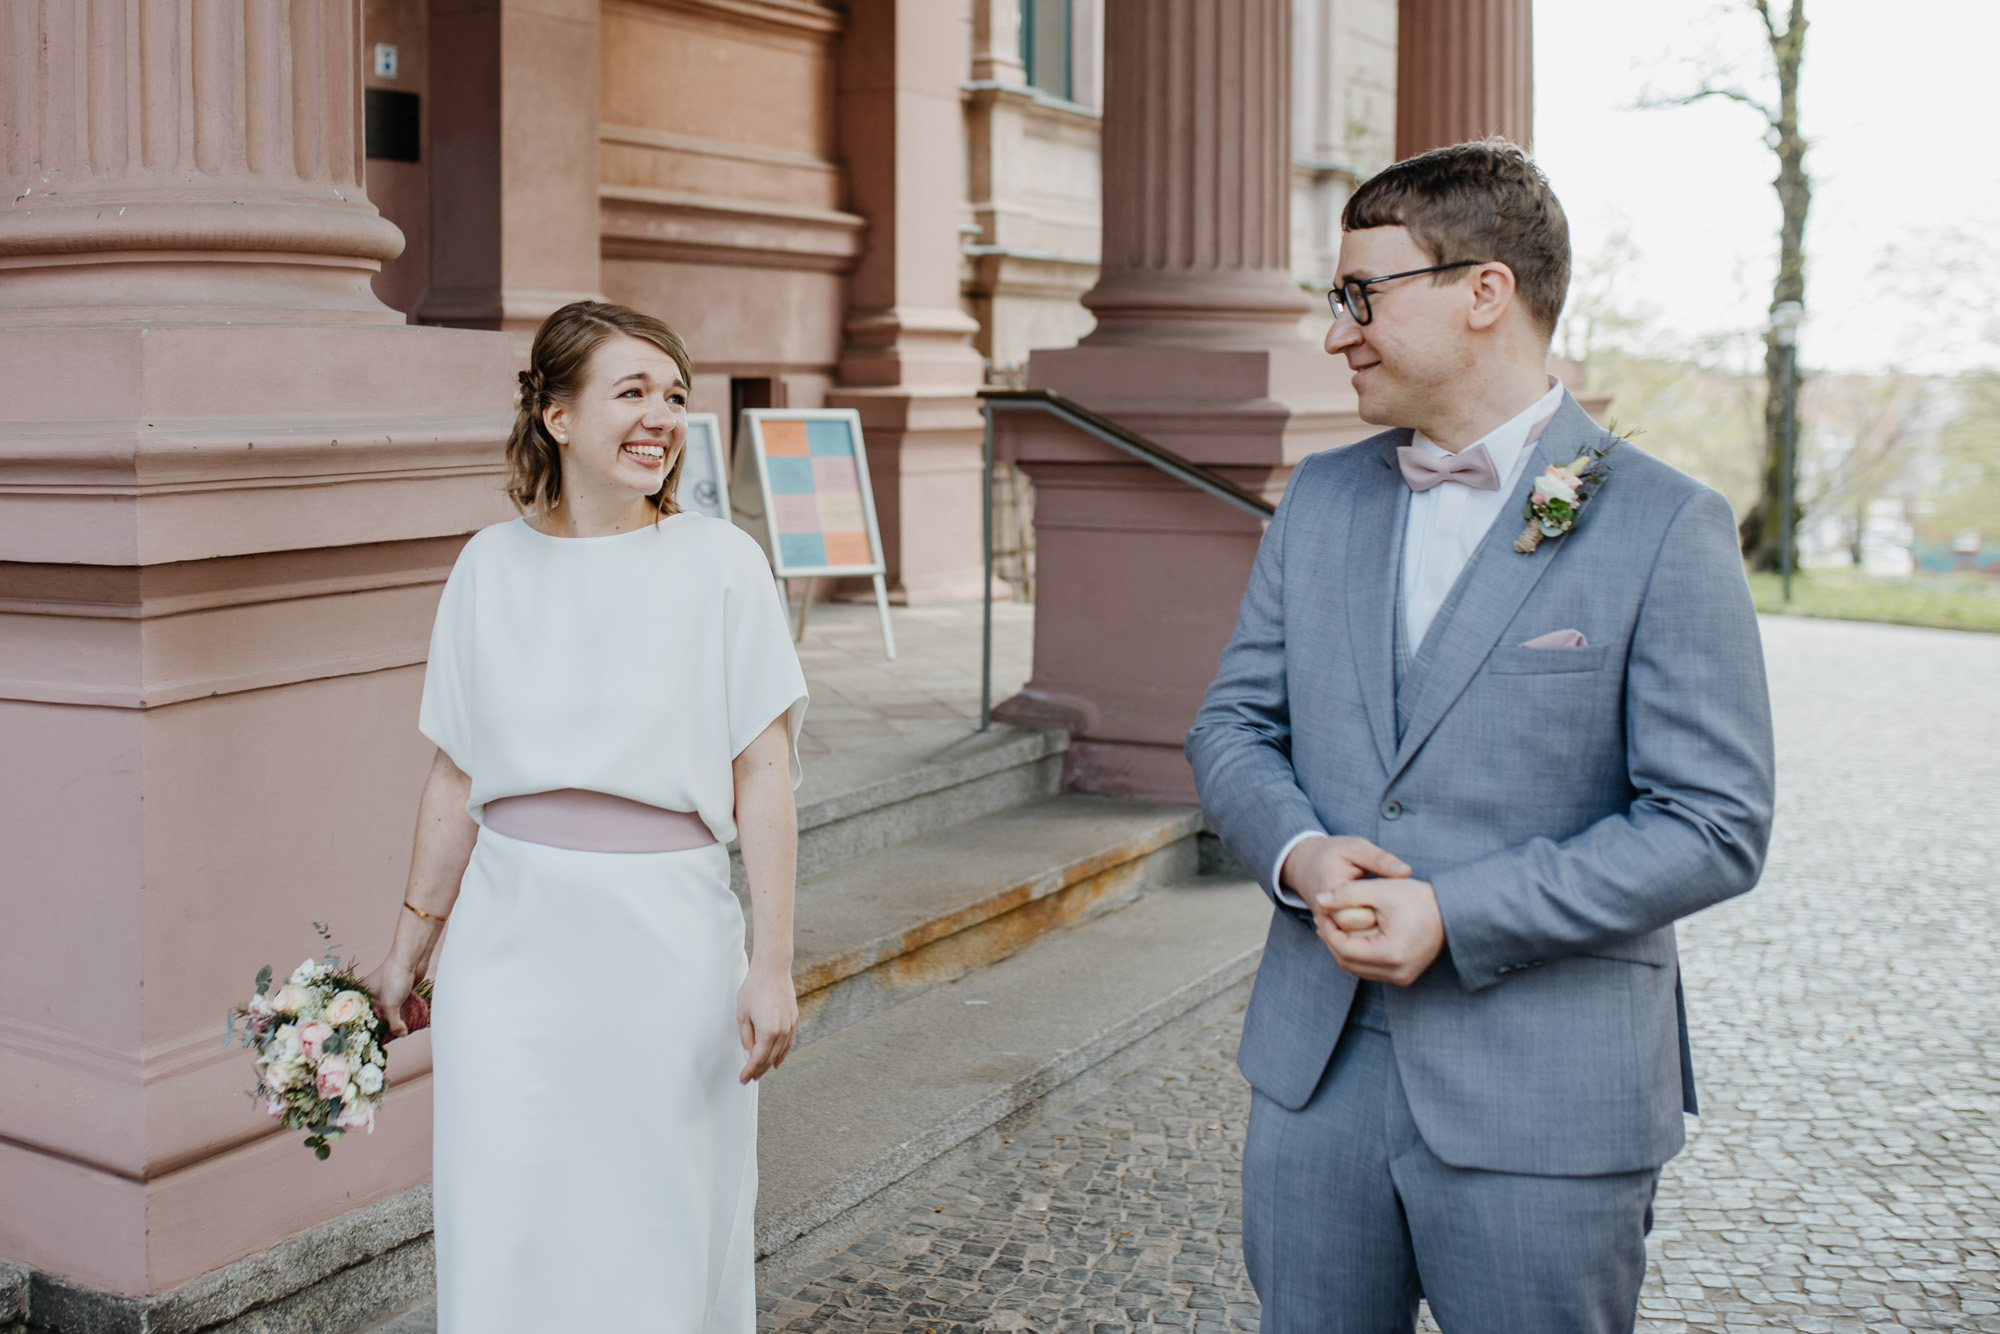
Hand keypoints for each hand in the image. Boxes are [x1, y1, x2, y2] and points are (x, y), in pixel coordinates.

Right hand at [363, 956, 417, 1039]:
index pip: (359, 1016)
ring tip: (396, 1034)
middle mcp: (371, 994)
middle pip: (374, 1016)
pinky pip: (398, 1008)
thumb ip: (393, 1023)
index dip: (365, 1029)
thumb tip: (401, 1034)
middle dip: (381, 1027)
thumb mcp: (390, 1004)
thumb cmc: (394, 978)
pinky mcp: (398, 992)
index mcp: (361, 995)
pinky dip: (401, 1015)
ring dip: (392, 1021)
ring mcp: (385, 993)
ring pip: (387, 1012)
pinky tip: (404, 1024)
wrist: (411, 959)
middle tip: (386, 1040)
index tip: (371, 1041)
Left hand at [737, 958, 797, 1083]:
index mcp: (768, 1032)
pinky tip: (777, 1062)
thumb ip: (746, 1038)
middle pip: (769, 1058)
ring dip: (769, 1064)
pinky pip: (788, 1043)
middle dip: (758, 1070)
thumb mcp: (742, 1015)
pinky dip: (782, 1054)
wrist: (773, 969)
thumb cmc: (754, 989)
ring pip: (780, 1052)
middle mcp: (782, 1031)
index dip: (749, 1071)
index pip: (758, 1059)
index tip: (742, 1079)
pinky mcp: (794, 1019)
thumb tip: (749, 1055)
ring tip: (760, 1072)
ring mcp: (790, 1026)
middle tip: (749, 1078)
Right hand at [1281, 835, 1411, 934]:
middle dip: (1379, 925)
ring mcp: (1327, 925)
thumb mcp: (1356, 848)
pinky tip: (1375, 920)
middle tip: (1388, 909)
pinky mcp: (1331, 931)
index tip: (1386, 897)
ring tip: (1382, 913)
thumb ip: (1380, 859)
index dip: (1378, 910)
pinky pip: (1352, 943)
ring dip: (1374, 933)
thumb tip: (1406, 871)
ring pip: (1355, 943)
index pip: (1360, 917)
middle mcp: (1325, 915)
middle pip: (1359, 935)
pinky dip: (1367, 935)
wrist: (1304, 865)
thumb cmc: (1333, 854)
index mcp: (1331, 893)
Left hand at [1320, 877, 1445, 985]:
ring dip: (1344, 949)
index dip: (1328, 930)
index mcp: (1391, 953)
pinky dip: (1359, 955)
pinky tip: (1354, 936)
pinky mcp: (1404, 976)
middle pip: (1348, 962)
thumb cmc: (1418, 898)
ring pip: (1358, 969)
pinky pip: (1371, 970)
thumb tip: (1319, 899)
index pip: (1344, 949)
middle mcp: (1397, 972)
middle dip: (1333, 940)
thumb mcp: (1381, 889)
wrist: (1451, 912)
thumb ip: (1348, 893)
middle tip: (1324, 919)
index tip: (1321, 912)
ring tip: (1336, 926)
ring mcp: (1402, 977)